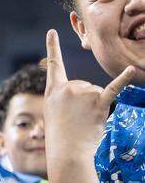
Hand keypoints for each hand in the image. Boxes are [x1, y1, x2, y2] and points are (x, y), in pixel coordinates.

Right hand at [43, 28, 133, 159]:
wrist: (67, 151)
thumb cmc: (62, 135)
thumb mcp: (54, 112)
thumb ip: (66, 97)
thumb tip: (90, 90)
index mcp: (53, 90)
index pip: (54, 65)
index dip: (52, 47)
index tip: (52, 31)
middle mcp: (67, 88)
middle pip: (84, 85)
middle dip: (85, 102)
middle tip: (76, 119)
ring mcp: (83, 94)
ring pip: (97, 92)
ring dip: (95, 107)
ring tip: (85, 121)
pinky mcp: (98, 102)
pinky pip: (113, 89)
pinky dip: (123, 80)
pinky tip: (131, 71)